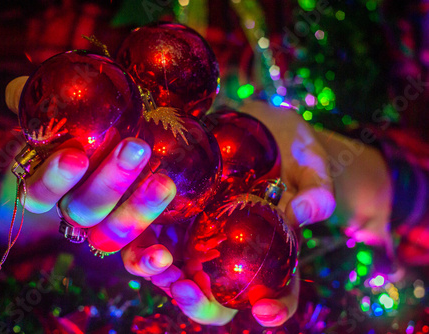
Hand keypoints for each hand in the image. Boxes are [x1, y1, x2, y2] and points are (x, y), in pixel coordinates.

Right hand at [4, 77, 176, 256]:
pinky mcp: (135, 239)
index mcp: (51, 186)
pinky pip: (135, 258)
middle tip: (136, 147)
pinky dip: (148, 261)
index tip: (74, 155)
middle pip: (83, 210)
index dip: (53, 179)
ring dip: (137, 211)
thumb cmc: (90, 124)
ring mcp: (104, 228)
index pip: (38, 193)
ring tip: (164, 182)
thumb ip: (40, 100)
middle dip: (110, 181)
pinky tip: (165, 257)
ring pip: (112, 233)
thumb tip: (17, 90)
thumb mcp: (65, 107)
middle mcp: (75, 211)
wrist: (124, 141)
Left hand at [121, 100, 335, 326]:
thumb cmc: (292, 149)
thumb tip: (304, 213)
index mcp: (270, 253)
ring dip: (160, 274)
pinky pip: (148, 231)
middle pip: (215, 297)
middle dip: (199, 302)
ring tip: (159, 262)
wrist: (256, 124)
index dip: (275, 309)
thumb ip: (316, 190)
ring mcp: (198, 233)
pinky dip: (138, 235)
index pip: (277, 294)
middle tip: (186, 290)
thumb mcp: (312, 165)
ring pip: (174, 271)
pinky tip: (136, 222)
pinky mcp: (171, 208)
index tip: (265, 313)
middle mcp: (230, 252)